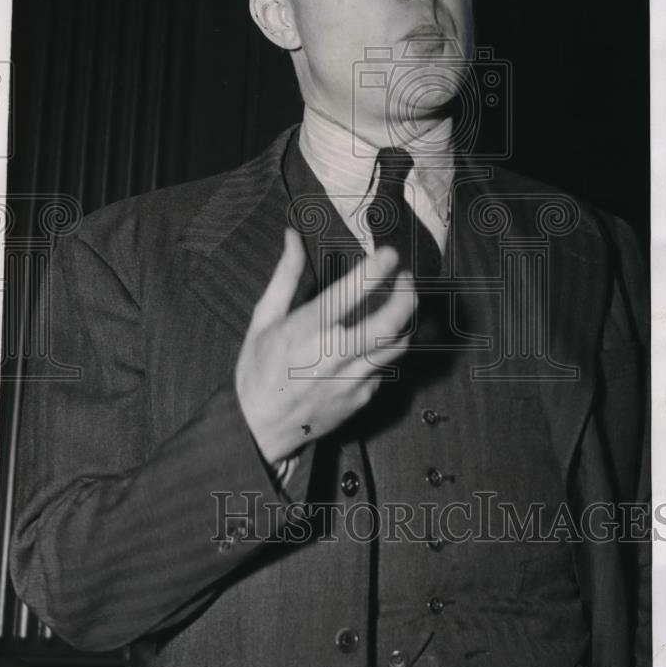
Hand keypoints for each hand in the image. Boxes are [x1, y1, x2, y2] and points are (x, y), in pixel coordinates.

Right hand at [235, 227, 415, 463]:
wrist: (259, 429)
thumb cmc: (258, 371)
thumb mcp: (264, 319)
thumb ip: (285, 276)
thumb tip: (293, 238)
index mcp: (307, 330)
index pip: (352, 293)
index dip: (377, 269)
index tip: (389, 254)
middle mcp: (335, 354)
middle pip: (391, 322)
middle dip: (407, 293)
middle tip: (405, 279)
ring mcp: (353, 379)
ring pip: (398, 345)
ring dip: (406, 320)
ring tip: (401, 304)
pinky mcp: (362, 397)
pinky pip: (385, 367)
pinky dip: (386, 349)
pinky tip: (376, 339)